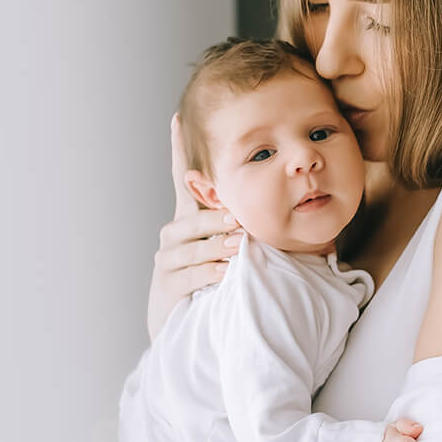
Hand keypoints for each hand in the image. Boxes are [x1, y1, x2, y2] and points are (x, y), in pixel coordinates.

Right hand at [146, 113, 241, 338]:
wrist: (189, 323)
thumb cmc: (220, 278)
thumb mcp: (232, 244)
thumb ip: (244, 221)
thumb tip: (275, 197)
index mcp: (191, 219)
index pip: (182, 179)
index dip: (179, 149)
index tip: (178, 118)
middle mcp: (175, 235)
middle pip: (190, 218)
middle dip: (214, 217)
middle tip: (238, 220)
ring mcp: (168, 260)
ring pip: (189, 246)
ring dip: (215, 245)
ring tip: (238, 246)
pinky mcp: (167, 286)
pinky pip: (188, 275)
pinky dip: (208, 273)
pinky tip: (225, 273)